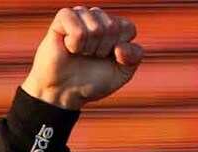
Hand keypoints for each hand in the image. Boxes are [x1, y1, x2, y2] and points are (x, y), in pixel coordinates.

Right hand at [20, 6, 143, 109]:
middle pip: (113, 27)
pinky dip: (75, 45)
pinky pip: (79, 31)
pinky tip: (69, 47)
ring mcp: (81, 15)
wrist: (66, 91)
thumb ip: (133, 57)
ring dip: (89, 48)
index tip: (110, 57)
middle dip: (103, 49)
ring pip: (96, 29)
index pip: (129, 28)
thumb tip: (120, 47)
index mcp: (116, 27)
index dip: (121, 50)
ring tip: (80, 52)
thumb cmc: (94, 80)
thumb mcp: (123, 72)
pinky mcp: (64, 17)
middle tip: (91, 56)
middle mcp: (99, 17)